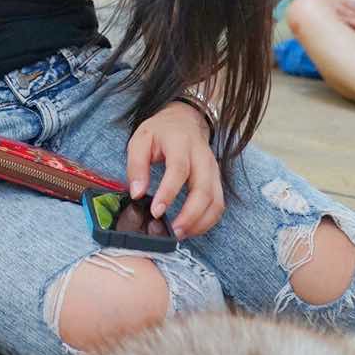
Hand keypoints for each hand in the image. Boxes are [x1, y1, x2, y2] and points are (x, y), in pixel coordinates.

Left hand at [127, 102, 223, 238]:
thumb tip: (137, 194)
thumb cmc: (160, 132)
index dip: (168, 192)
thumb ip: (136, 166)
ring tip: (181, 234)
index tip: (156, 211)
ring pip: (216, 200)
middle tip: (173, 231)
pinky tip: (191, 229)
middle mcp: (202, 157)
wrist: (184, 120)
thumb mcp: (140, 140)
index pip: (179, 170)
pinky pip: (218, 205)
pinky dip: (207, 221)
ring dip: (201, 222)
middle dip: (190, 215)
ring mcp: (213, 170)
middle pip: (204, 189)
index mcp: (181, 144)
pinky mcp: (217, 181)